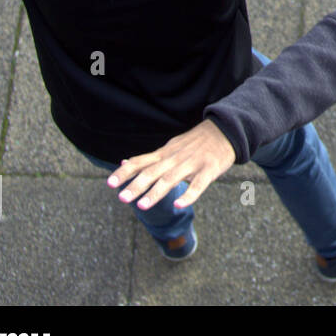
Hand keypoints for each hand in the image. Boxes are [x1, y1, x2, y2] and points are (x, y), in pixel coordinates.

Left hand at [106, 119, 234, 209]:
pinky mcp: (209, 170)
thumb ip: (148, 158)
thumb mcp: (170, 147)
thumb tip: (123, 163)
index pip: (141, 162)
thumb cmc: (195, 142)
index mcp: (165, 154)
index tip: (109, 183)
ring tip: (142, 206)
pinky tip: (178, 205)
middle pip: (153, 172)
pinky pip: (198, 185)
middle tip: (122, 198)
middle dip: (136, 185)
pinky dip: (188, 195)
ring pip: (171, 179)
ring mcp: (192, 164)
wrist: (226, 130)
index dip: (125, 172)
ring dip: (156, 192)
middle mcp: (175, 158)